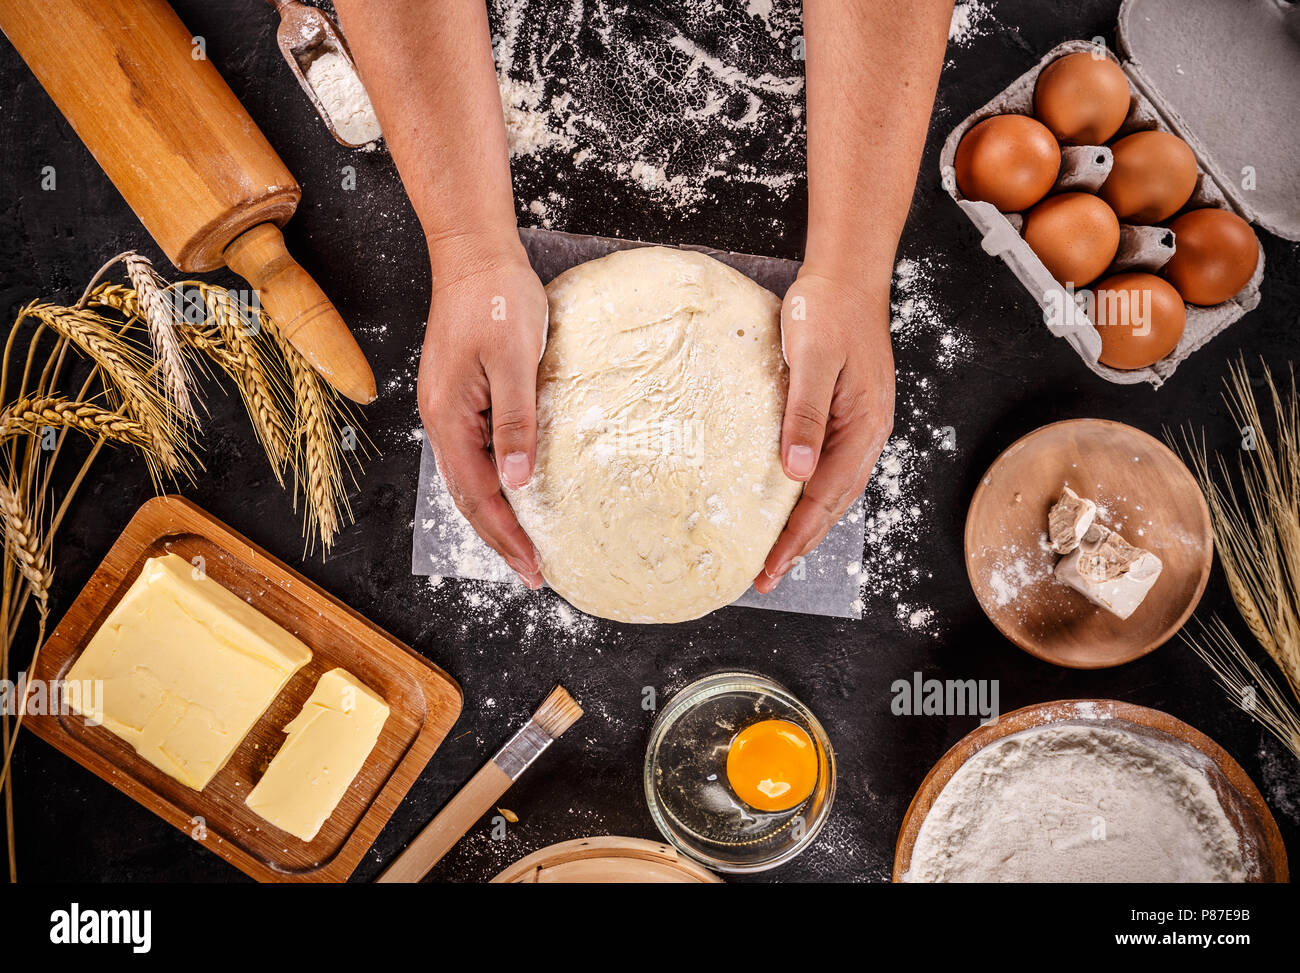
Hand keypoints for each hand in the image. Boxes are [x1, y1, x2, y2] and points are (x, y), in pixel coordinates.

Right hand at [418, 240, 547, 588]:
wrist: (474, 254)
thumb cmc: (496, 300)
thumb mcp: (514, 362)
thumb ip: (516, 422)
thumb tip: (517, 481)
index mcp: (449, 418)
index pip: (479, 496)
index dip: (507, 535)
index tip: (535, 566)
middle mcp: (442, 421)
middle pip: (469, 497)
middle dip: (500, 538)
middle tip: (534, 572)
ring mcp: (450, 410)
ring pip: (469, 479)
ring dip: (496, 516)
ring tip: (525, 545)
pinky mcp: (462, 397)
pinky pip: (475, 455)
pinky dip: (495, 484)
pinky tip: (515, 492)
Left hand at [753, 267, 894, 593]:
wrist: (847, 276)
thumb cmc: (827, 311)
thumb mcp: (811, 360)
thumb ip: (804, 416)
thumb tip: (796, 474)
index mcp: (863, 427)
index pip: (825, 497)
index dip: (795, 536)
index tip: (768, 567)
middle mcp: (867, 435)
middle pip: (832, 505)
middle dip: (799, 544)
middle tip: (765, 577)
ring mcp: (860, 427)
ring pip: (833, 491)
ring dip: (806, 526)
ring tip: (777, 555)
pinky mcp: (848, 416)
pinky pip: (830, 469)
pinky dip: (810, 497)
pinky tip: (792, 504)